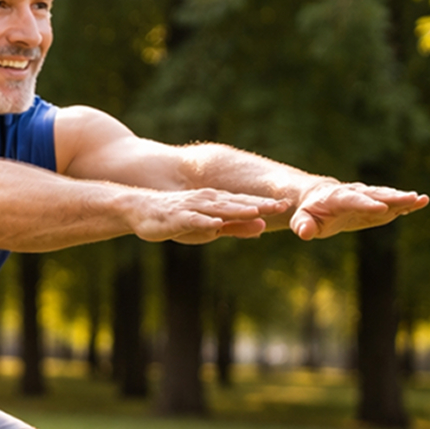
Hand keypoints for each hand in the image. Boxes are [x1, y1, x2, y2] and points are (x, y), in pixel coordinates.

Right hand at [131, 188, 283, 243]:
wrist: (141, 210)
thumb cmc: (177, 220)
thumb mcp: (210, 228)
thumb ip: (235, 227)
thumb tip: (263, 227)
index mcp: (218, 202)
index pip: (246, 202)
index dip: (267, 204)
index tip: (289, 204)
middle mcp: (208, 200)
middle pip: (237, 203)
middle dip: (259, 204)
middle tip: (282, 205)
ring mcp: (192, 208)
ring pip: (218, 209)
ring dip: (237, 210)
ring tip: (256, 210)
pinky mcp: (177, 218)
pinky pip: (193, 220)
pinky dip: (205, 221)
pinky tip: (215, 223)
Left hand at [290, 182, 428, 239]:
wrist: (319, 198)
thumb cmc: (309, 212)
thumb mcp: (301, 220)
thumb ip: (303, 225)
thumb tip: (305, 233)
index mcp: (338, 198)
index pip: (354, 200)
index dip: (367, 204)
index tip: (381, 208)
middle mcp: (356, 194)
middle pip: (377, 195)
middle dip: (394, 197)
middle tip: (412, 197)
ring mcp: (368, 198)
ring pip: (387, 196)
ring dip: (404, 198)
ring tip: (422, 199)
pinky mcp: (376, 204)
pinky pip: (391, 203)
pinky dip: (405, 204)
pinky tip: (420, 203)